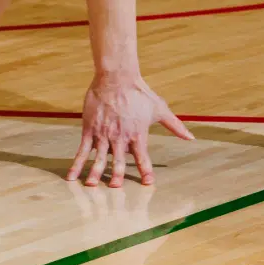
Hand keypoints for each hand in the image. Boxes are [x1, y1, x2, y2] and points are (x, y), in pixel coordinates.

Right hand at [66, 73, 193, 187]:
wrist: (117, 77)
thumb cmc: (139, 92)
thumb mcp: (159, 109)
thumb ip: (175, 126)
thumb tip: (190, 137)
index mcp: (137, 135)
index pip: (142, 157)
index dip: (146, 171)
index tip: (149, 183)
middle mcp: (120, 137)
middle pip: (118, 162)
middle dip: (117, 176)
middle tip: (116, 187)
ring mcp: (103, 134)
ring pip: (99, 159)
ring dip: (96, 174)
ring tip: (92, 187)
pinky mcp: (90, 129)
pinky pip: (82, 150)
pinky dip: (77, 164)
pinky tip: (72, 176)